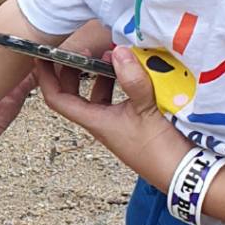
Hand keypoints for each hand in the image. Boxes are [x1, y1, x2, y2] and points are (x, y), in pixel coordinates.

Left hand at [34, 46, 185, 184]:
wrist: (182, 173)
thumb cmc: (160, 150)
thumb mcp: (147, 110)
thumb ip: (133, 80)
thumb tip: (119, 52)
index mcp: (95, 121)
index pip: (57, 99)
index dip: (46, 77)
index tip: (42, 56)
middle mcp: (100, 122)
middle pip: (73, 94)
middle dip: (72, 71)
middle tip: (81, 50)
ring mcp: (115, 123)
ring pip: (96, 95)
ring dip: (98, 75)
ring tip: (110, 55)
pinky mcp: (131, 122)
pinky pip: (115, 98)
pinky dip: (117, 82)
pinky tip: (129, 71)